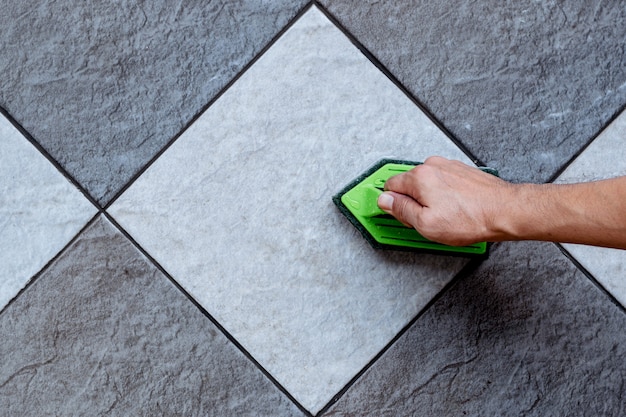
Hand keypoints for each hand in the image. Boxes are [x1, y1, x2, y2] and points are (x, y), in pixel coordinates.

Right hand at [377, 156, 514, 245]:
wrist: (505, 211)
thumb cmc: (471, 218)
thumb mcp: (426, 224)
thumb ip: (401, 210)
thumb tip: (385, 201)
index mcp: (420, 177)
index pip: (390, 186)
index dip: (392, 204)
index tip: (396, 213)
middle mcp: (433, 166)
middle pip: (409, 185)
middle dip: (413, 202)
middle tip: (424, 221)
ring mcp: (449, 167)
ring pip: (427, 184)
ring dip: (430, 199)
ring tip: (445, 217)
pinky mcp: (463, 172)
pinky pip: (444, 184)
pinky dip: (445, 196)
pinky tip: (455, 210)